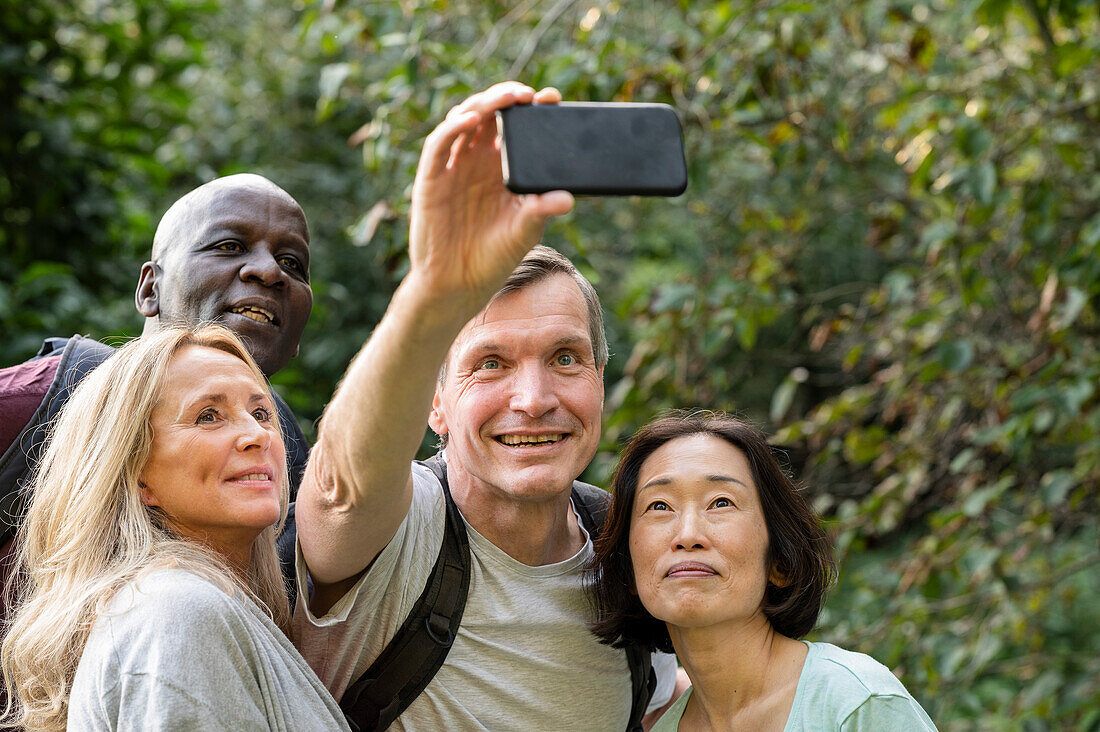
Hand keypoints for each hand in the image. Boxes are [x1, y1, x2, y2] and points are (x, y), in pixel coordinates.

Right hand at [408, 82, 574, 309]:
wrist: (459, 285)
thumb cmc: (493, 257)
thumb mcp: (525, 231)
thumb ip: (542, 210)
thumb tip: (568, 198)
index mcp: (503, 167)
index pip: (517, 127)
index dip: (531, 108)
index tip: (552, 99)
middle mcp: (478, 160)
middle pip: (490, 114)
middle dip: (508, 97)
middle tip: (528, 94)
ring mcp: (454, 166)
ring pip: (464, 119)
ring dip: (484, 103)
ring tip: (506, 98)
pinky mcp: (431, 177)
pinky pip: (439, 143)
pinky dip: (454, 126)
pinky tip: (472, 119)